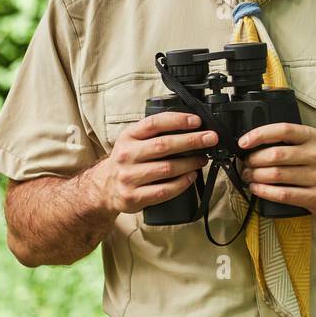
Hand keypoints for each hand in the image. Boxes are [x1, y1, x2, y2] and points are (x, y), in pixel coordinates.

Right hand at [98, 112, 214, 214]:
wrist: (104, 188)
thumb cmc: (128, 160)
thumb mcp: (133, 140)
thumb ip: (155, 133)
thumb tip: (192, 127)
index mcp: (128, 137)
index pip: (153, 123)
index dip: (177, 120)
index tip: (197, 121)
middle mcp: (126, 155)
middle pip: (163, 146)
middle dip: (192, 141)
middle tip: (211, 138)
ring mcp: (129, 177)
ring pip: (167, 169)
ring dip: (190, 163)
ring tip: (203, 159)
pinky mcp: (134, 196)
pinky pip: (164, 190)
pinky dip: (182, 183)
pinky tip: (192, 176)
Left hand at [238, 123, 315, 219]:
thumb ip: (293, 142)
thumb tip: (257, 144)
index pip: (283, 130)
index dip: (259, 134)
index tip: (244, 142)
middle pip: (276, 155)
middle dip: (254, 160)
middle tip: (246, 164)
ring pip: (277, 175)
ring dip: (256, 177)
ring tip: (249, 177)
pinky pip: (284, 194)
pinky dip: (265, 192)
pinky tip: (257, 189)